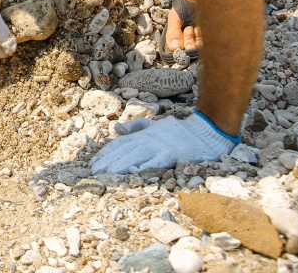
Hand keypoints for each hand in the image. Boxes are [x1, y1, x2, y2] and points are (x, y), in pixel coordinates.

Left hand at [90, 112, 235, 173]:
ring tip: (108, 173)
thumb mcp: (153, 125)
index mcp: (143, 134)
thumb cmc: (177, 131)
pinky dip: (147, 165)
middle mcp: (149, 139)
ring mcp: (161, 146)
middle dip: (108, 160)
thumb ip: (134, 128)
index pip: (120, 144)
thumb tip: (115, 129)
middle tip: (94, 172)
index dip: (105, 153)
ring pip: (137, 155)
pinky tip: (135, 172)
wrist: (204, 132)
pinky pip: (158, 160)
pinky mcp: (173, 153)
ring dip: (121, 164)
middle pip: (125, 150)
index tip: (93, 164)